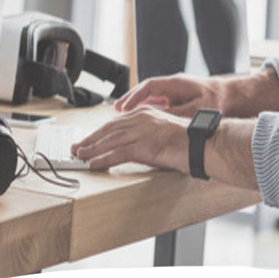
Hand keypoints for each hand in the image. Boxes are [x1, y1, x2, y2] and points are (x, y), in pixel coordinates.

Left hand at [71, 106, 188, 172]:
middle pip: (109, 129)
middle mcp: (142, 119)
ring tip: (80, 156)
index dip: (100, 131)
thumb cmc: (188, 140)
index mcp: (147, 113)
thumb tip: (134, 146)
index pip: (116, 122)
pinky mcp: (143, 145)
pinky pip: (118, 153)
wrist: (201, 143)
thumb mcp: (164, 131)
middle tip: (77, 148)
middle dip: (91, 139)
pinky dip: (103, 159)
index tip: (89, 139)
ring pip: (110, 140)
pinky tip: (94, 164)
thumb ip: (148, 134)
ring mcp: (142, 131)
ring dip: (92, 149)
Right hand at [112, 68, 278, 118]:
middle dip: (129, 100)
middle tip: (115, 111)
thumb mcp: (197, 109)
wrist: (234, 96)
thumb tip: (158, 117)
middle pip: (146, 90)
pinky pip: (157, 102)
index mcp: (177, 84)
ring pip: (150, 96)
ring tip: (121, 115)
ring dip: (136, 105)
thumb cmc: (218, 100)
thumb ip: (176, 113)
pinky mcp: (178, 98)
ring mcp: (175, 91)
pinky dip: (146, 109)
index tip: (123, 108)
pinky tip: (138, 118)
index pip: (149, 87)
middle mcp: (173, 85)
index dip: (134, 97)